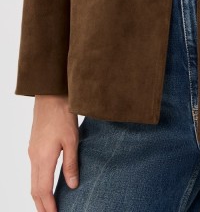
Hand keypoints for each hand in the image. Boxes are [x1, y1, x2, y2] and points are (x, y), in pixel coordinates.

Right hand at [28, 94, 79, 211]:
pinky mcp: (34, 145)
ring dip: (39, 196)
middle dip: (41, 206)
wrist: (50, 93)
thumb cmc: (62, 114)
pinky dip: (39, 184)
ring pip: (33, 181)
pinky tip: (48, 185)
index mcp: (43, 158)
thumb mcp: (72, 139)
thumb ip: (71, 164)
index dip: (49, 206)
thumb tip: (71, 186)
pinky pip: (34, 171)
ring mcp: (32, 151)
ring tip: (49, 206)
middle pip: (34, 190)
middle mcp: (34, 157)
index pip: (43, 191)